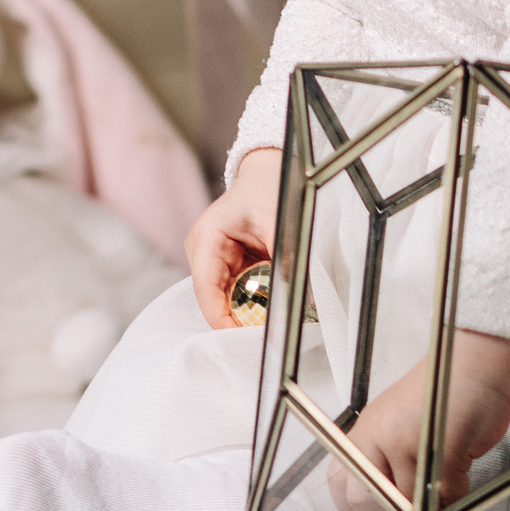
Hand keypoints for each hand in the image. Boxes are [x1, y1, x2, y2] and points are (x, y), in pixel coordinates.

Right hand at [184, 148, 282, 328]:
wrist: (268, 171)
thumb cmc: (267, 188)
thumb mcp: (279, 220)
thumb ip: (287, 258)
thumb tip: (305, 295)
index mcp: (206, 239)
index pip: (206, 288)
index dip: (220, 317)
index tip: (239, 336)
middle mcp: (205, 253)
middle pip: (216, 298)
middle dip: (238, 320)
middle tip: (265, 339)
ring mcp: (216, 260)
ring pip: (229, 298)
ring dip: (249, 313)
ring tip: (272, 330)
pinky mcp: (231, 265)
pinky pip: (242, 291)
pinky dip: (257, 302)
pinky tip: (274, 312)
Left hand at [329, 329, 509, 510]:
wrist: (480, 359)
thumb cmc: (451, 384)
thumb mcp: (407, 418)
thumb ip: (394, 454)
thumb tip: (399, 496)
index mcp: (368, 428)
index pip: (341, 479)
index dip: (353, 506)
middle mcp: (381, 437)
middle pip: (366, 499)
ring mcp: (409, 446)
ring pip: (411, 503)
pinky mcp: (443, 452)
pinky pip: (447, 497)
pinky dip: (459, 509)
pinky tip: (467, 508)